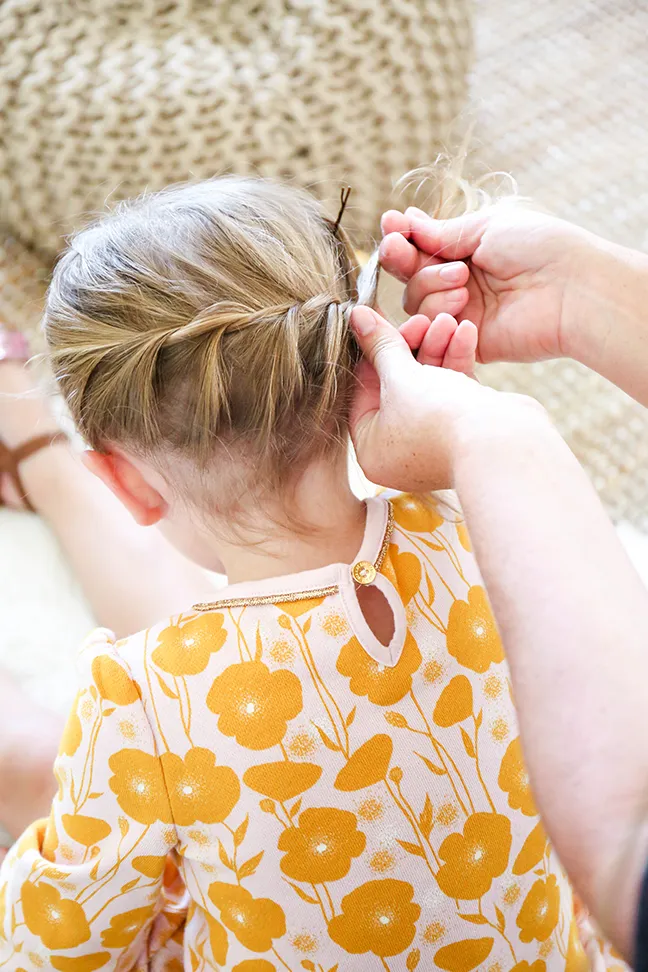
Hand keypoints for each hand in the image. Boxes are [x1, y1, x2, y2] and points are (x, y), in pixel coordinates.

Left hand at [350, 306, 542, 491]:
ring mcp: (434, 439)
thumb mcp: (400, 377)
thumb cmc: (441, 419)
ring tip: (449, 321)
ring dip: (437, 347)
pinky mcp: (463, 427)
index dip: (373, 351)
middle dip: (412, 346)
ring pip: (427, 383)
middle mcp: (401, 450)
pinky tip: (466, 332)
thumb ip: (379, 346)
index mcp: (372, 450)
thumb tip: (356, 318)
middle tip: (423, 319)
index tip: (380, 320)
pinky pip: (451, 389)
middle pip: (396, 385)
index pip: (363, 391)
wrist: (504, 444)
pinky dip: (456, 361)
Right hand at [379, 205, 594, 365]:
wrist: (570, 289)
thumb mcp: (485, 228)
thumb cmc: (538, 248)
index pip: (421, 247)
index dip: (401, 238)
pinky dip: (437, 315)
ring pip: (415, 303)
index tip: (391, 225)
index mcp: (468, 252)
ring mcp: (462, 314)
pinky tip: (460, 302)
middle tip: (402, 249)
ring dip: (430, 287)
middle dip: (404, 260)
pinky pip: (430, 332)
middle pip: (409, 277)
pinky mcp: (466, 343)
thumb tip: (406, 222)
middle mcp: (461, 283)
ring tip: (464, 282)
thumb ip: (442, 233)